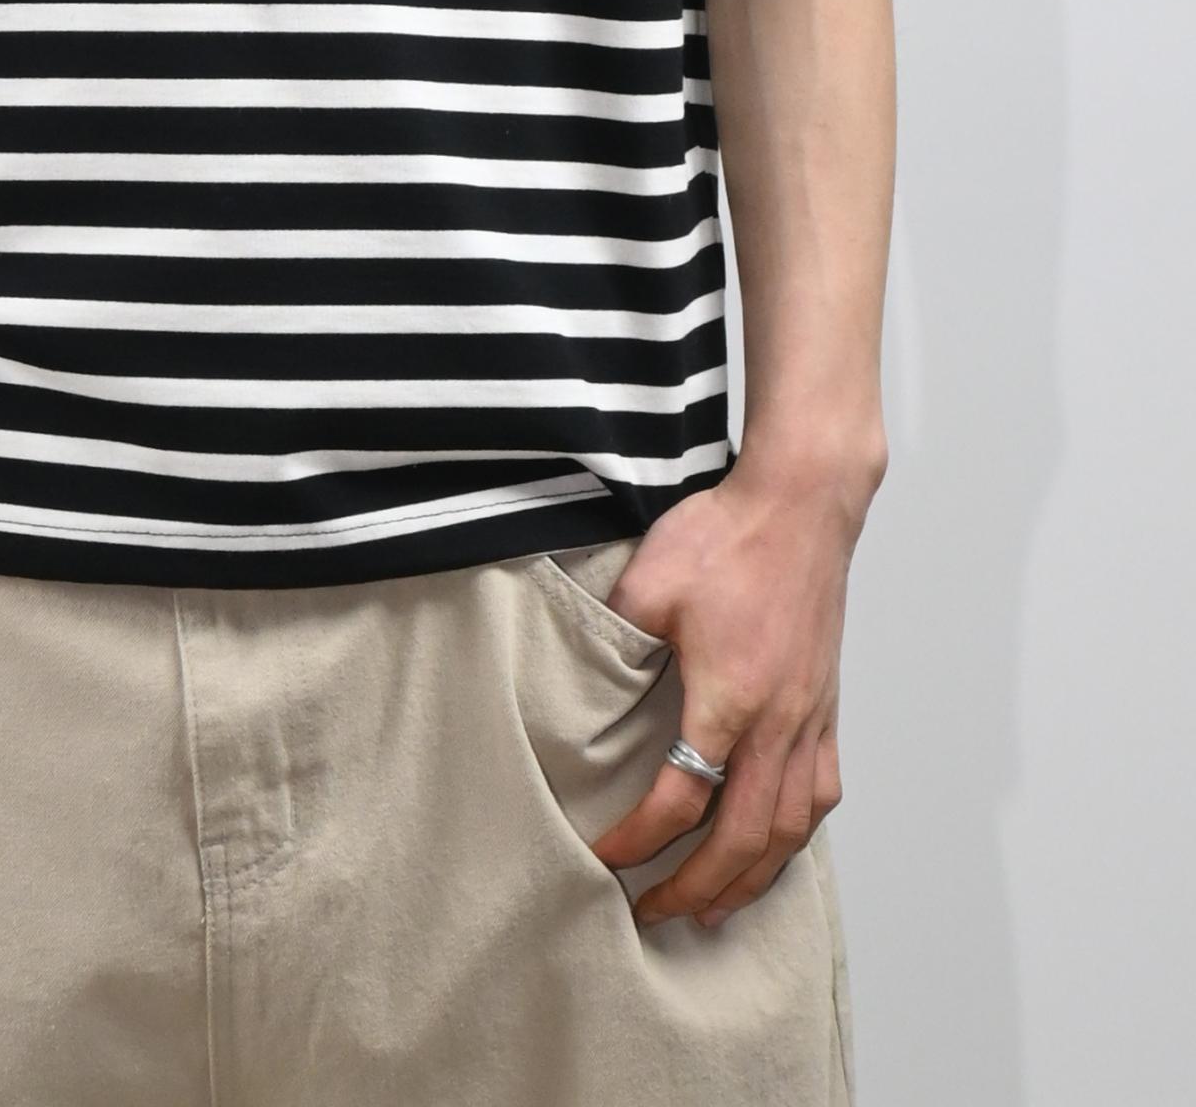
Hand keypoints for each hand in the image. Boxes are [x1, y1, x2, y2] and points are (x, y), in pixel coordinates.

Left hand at [590, 450, 872, 928]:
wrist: (801, 503)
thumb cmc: (727, 535)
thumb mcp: (650, 580)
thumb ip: (618, 638)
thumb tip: (589, 678)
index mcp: (729, 697)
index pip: (681, 797)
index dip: (639, 838)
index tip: (604, 857)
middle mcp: (778, 723)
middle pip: (743, 839)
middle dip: (697, 888)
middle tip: (655, 912)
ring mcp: (810, 718)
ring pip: (790, 829)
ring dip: (751, 878)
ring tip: (714, 905)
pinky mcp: (828, 706)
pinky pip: (820, 794)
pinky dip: (795, 836)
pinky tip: (773, 847)